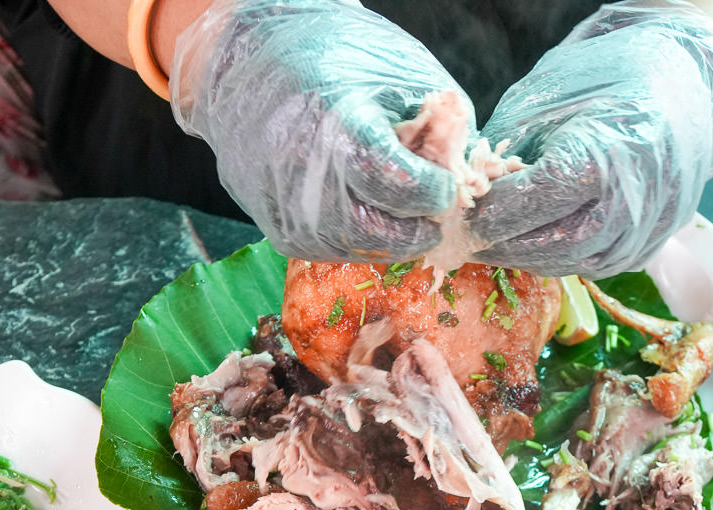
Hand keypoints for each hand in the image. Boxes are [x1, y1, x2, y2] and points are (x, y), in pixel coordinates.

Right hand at [169, 0, 471, 260]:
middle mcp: (301, 175)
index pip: (396, 183)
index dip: (432, 191)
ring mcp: (285, 209)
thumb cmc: (334, 57)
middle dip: (416, 228)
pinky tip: (367, 208)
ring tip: (403, 208)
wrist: (249, 60)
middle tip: (433, 212)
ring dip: (391, 238)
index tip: (445, 185)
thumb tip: (462, 181)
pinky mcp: (277, 230)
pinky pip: (332, 249)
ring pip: (356, 249)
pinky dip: (360, 238)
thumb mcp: (400, 73)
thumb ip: (438, 127)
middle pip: (376, 232)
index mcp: (335, 124)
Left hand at [469, 0, 712, 277]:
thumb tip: (464, 195)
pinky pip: (590, 265)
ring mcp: (643, 234)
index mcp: (602, 160)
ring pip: (567, 263)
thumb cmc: (608, 81)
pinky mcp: (648, 249)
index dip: (486, 215)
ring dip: (523, 255)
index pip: (527, 206)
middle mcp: (629, 206)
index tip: (455, 215)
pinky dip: (556, 256)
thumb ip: (503, 154)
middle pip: (545, 246)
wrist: (685, 86)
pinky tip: (533, 239)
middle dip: (497, 244)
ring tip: (492, 240)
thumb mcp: (544, 103)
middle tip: (463, 238)